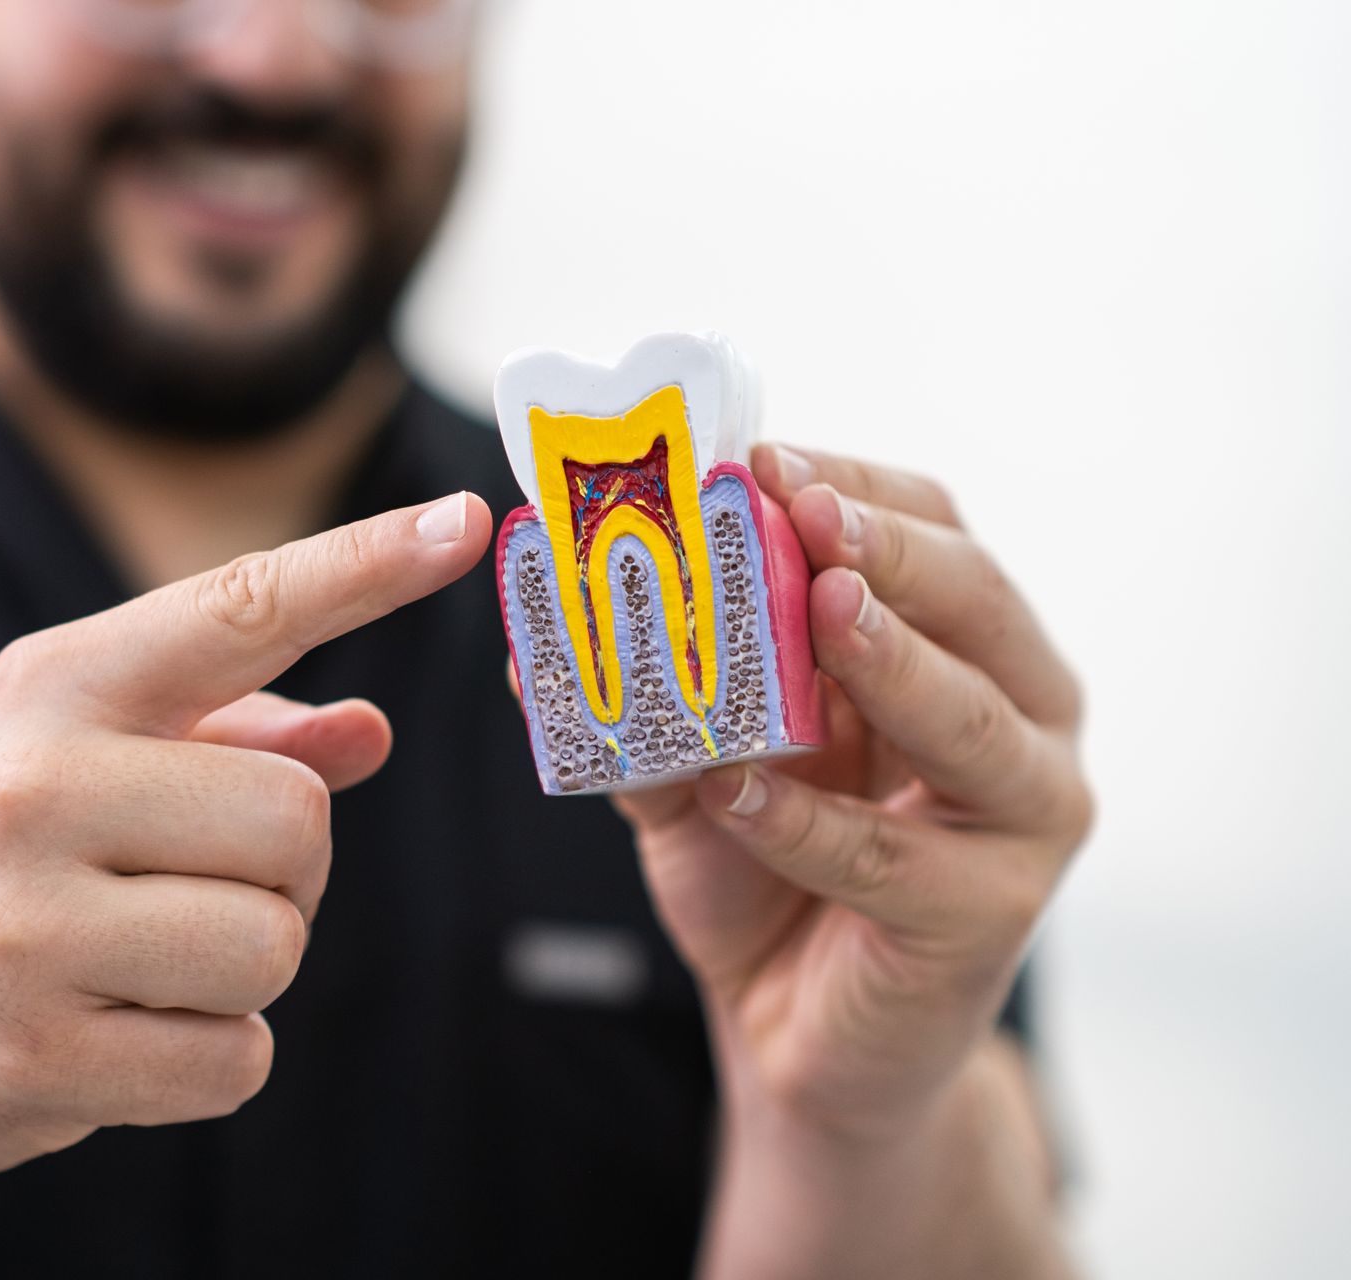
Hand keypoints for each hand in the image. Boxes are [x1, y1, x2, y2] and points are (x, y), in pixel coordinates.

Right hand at [0, 491, 489, 1185]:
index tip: (466, 523)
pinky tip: (115, 1035)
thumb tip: (373, 731)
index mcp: (49, 690)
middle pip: (300, 822)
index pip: (237, 608)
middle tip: (197, 887)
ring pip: (277, 946)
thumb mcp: (65, 760)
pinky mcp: (33, 1059)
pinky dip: (206, 1058)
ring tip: (141, 965)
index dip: (364, 564)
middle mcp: (31, 788)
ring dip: (243, 969)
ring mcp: (24, 928)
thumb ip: (229, 736)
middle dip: (285, 872)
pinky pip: (235, 1059)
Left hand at [620, 445, 1089, 1139]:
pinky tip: (736, 791)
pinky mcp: (991, 919)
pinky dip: (808, 821)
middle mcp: (1023, 715)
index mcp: (969, 649)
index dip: (857, 485)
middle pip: (978, 603)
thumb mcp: (702, 761)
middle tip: (809, 511)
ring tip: (816, 608)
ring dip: (888, 660)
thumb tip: (538, 623)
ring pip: (968, 721)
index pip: (934, 532)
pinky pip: (890, 861)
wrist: (805, 1032)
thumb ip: (649, 694)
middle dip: (891, 550)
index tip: (764, 455)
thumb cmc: (769, 868)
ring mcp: (1025, 819)